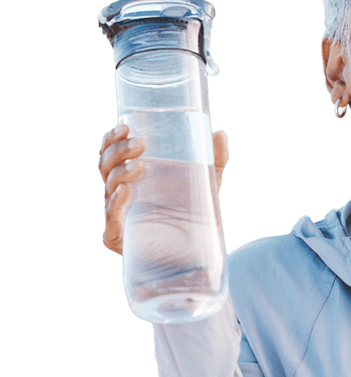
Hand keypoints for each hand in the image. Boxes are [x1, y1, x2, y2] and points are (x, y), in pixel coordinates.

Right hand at [97, 123, 228, 255]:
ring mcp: (119, 215)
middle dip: (118, 151)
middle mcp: (120, 193)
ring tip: (139, 166)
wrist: (201, 250)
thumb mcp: (206, 181)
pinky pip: (111, 221)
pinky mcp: (120, 238)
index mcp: (132, 175)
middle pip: (105, 166)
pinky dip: (115, 204)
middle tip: (140, 144)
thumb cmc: (196, 210)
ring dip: (120, 172)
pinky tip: (124, 191)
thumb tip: (219, 133)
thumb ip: (214, 158)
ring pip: (108, 188)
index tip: (125, 127)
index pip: (110, 153)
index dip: (111, 139)